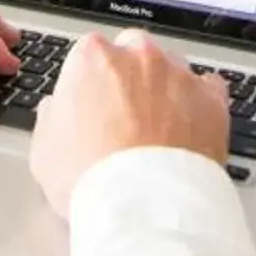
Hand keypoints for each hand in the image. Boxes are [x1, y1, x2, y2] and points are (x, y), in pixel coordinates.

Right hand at [27, 30, 230, 216]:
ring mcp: (179, 75)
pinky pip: (208, 88)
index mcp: (93, 58)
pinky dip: (199, 103)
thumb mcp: (44, 149)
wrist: (144, 205)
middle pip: (134, 50)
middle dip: (130, 74)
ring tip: (158, 129)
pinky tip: (189, 127)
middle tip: (124, 113)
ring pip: (172, 67)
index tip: (91, 102)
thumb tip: (58, 108)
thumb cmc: (91, 177)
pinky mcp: (211, 99)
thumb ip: (52, 115)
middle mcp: (139, 56)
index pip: (90, 52)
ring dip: (165, 88)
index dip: (90, 80)